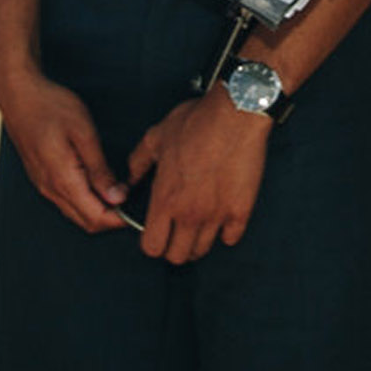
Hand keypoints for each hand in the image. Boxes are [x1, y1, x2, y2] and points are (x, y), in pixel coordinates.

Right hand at [0, 69, 128, 233]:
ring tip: (119, 192)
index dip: (118, 219)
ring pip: (75, 213)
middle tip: (132, 201)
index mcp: (63, 180)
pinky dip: (85, 201)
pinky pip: (65, 201)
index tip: (137, 210)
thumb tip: (117, 197)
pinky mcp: (41, 177)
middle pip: (86, 221)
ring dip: (98, 210)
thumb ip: (99, 169)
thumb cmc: (51, 107)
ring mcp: (43, 185)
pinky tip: (98, 184)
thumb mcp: (83, 132)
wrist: (18, 95)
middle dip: (110, 218)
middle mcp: (50, 189)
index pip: (95, 217)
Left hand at [125, 88, 270, 264]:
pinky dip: (225, 232)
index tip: (157, 231)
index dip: (152, 242)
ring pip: (202, 251)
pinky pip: (230, 239)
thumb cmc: (195, 122)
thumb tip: (129, 179)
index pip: (152, 247)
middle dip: (173, 247)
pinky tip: (221, 217)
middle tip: (177, 231)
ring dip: (197, 242)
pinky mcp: (241, 211)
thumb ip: (139, 162)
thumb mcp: (156, 137)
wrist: (235, 114)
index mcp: (165, 199)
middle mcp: (189, 214)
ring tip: (198, 226)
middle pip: (177, 257)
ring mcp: (216, 215)